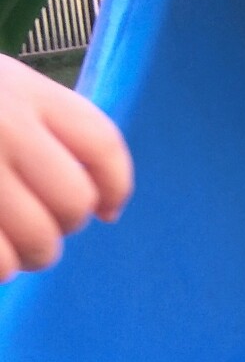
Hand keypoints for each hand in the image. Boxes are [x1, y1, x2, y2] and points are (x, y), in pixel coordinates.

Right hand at [0, 55, 132, 281]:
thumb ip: (43, 125)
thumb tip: (104, 203)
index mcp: (22, 90)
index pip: (101, 143)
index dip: (116, 185)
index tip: (109, 211)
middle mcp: (2, 123)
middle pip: (75, 200)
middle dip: (64, 225)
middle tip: (40, 228)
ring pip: (40, 240)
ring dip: (33, 256)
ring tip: (14, 250)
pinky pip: (0, 261)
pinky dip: (1, 270)